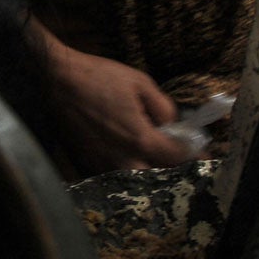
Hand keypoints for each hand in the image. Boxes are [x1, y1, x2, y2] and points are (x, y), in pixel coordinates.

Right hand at [38, 31, 195, 172]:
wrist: (55, 80)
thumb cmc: (97, 77)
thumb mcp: (140, 82)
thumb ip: (164, 107)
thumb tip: (171, 124)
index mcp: (141, 140)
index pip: (178, 158)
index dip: (194, 153)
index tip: (203, 151)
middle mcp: (123, 160)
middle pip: (159, 178)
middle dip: (172, 171)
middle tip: (178, 158)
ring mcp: (103, 166)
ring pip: (136, 182)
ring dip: (149, 174)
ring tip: (155, 160)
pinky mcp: (87, 165)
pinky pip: (114, 177)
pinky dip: (126, 172)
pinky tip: (129, 159)